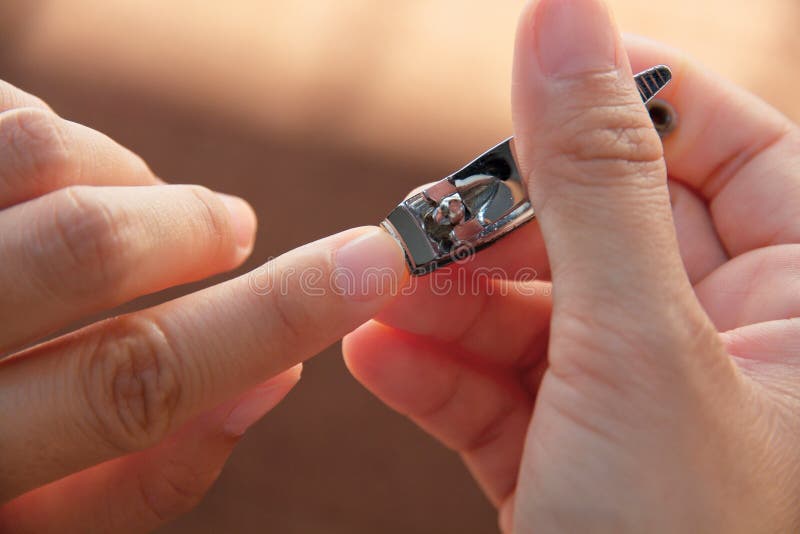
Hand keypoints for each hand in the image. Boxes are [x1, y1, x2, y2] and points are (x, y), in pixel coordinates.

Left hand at [0, 81, 405, 531]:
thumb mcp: (36, 524)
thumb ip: (151, 474)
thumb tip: (276, 377)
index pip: (142, 381)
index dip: (276, 316)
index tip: (376, 261)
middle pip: (86, 248)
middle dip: (192, 228)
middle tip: (229, 227)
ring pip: (36, 156)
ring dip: (123, 174)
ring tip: (131, 202)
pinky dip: (55, 135)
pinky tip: (49, 173)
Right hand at [343, 0, 799, 530]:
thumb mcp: (639, 351)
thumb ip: (598, 179)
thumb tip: (564, 19)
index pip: (730, 151)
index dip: (632, 101)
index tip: (534, 77)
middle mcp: (733, 353)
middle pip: (606, 228)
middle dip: (504, 222)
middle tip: (423, 219)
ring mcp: (643, 412)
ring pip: (540, 311)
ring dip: (450, 299)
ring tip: (382, 291)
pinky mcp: (571, 468)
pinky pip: (503, 392)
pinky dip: (437, 371)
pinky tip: (379, 356)